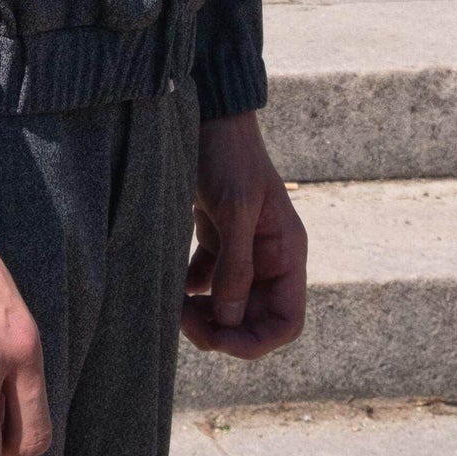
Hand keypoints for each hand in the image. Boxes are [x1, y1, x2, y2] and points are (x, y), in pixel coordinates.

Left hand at [180, 110, 306, 359]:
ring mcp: (242, 250)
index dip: (256, 341)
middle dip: (222, 331)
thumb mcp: (235, 208)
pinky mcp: (216, 238)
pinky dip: (189, 292)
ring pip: (227, 306)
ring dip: (203, 315)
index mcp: (286, 254)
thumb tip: (230, 320)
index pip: (287, 322)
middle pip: (254, 321)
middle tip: (185, 320)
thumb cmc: (228, 155)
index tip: (219, 339)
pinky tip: (170, 286)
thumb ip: (236, 266)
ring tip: (174, 305)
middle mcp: (269, 258)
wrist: (208, 114)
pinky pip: (206, 282)